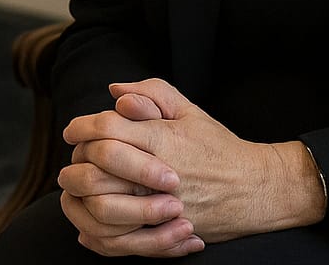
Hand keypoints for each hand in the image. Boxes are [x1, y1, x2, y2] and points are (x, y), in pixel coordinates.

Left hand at [60, 90, 203, 256]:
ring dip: (81, 197)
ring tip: (77, 189)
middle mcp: (157, 173)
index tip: (72, 132)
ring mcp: (161, 207)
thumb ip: (152, 93)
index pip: (106, 129)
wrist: (256, 189)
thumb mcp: (189, 110)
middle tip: (74, 159)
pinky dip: (98, 231)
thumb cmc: (218, 147)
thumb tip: (115, 90)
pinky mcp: (166, 233)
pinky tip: (92, 219)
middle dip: (77, 161)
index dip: (81, 127)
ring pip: (101, 206)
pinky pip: (120, 239)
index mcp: (161, 139)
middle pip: (97, 167)